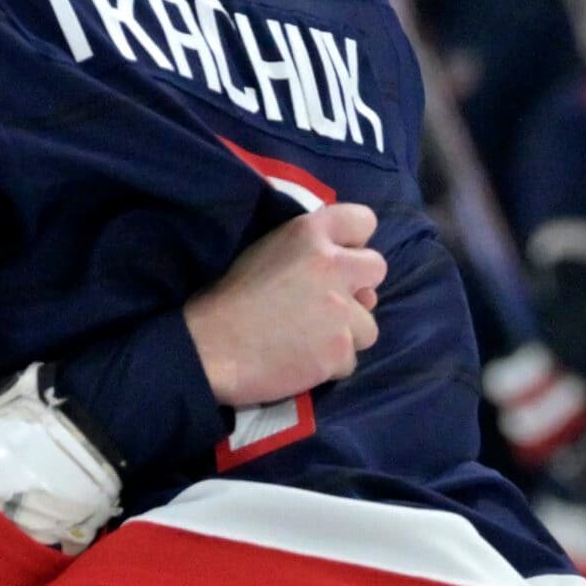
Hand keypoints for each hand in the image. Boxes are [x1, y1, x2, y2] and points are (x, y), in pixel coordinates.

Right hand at [185, 203, 384, 405]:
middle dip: (357, 287)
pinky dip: (329, 365)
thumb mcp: (265, 252)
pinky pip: (349, 361)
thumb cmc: (227, 298)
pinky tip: (301, 362)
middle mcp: (332, 265)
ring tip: (309, 340)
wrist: (208, 348)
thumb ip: (308, 253)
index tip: (337, 260)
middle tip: (328, 304)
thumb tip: (350, 278)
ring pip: (368, 324)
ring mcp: (340, 310)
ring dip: (345, 334)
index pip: (363, 219)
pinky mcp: (339, 351)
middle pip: (377, 269)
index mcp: (309, 233)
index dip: (354, 243)